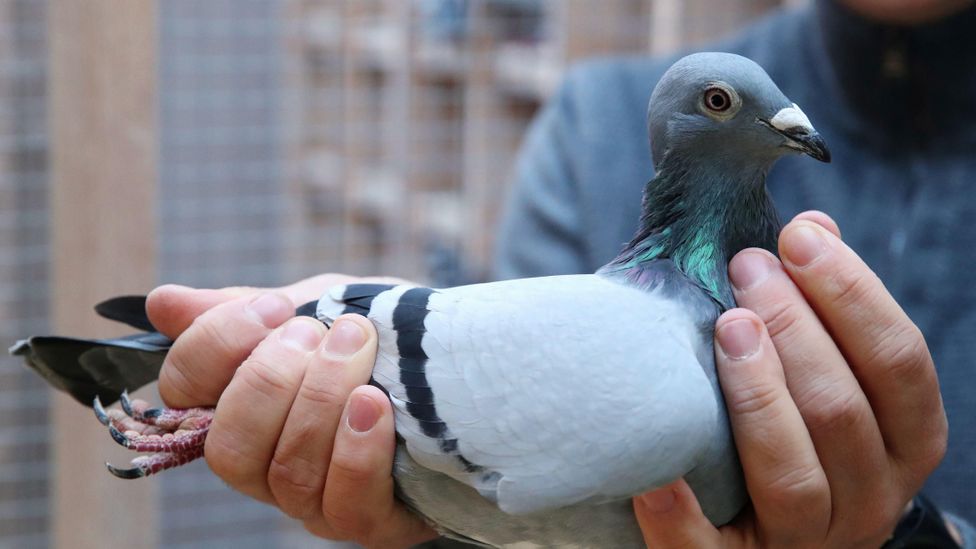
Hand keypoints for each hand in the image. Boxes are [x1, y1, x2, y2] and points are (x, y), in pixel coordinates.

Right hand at [146, 275, 435, 547]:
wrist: (458, 366)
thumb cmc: (376, 340)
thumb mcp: (316, 307)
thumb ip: (244, 309)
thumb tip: (164, 303)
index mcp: (240, 407)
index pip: (184, 391)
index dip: (217, 346)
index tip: (276, 307)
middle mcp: (267, 464)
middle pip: (231, 446)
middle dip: (272, 379)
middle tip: (319, 332)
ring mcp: (314, 500)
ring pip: (288, 472)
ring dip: (322, 401)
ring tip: (358, 348)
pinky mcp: (369, 522)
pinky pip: (346, 501)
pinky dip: (356, 450)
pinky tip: (376, 406)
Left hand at [634, 212, 947, 547]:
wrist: (768, 541)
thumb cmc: (801, 439)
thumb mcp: (832, 383)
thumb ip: (828, 315)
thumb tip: (813, 226)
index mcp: (902, 446)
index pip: (898, 363)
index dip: (853, 295)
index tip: (800, 238)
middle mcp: (869, 500)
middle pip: (843, 411)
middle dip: (797, 327)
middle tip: (747, 266)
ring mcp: (805, 543)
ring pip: (792, 475)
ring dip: (759, 395)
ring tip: (727, 328)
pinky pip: (709, 547)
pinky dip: (680, 512)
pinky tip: (654, 471)